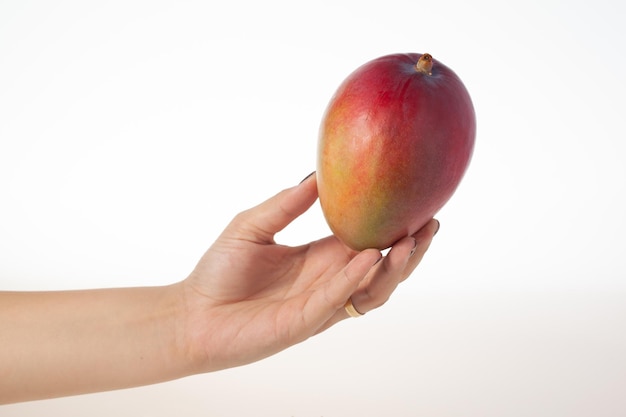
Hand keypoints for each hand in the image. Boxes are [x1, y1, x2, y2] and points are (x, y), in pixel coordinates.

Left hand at [181, 173, 438, 371]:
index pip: (368, 240)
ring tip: (411, 240)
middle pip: (382, 267)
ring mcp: (321, 303)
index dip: (393, 226)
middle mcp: (328, 280)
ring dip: (395, 267)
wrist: (192, 313)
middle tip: (431, 221)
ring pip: (373, 290)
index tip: (417, 202)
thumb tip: (317, 173)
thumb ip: (286, 203)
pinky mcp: (306, 321)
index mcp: (320, 256)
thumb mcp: (254, 224)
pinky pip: (339, 299)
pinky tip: (370, 256)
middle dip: (409, 248)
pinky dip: (356, 278)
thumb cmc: (219, 271)